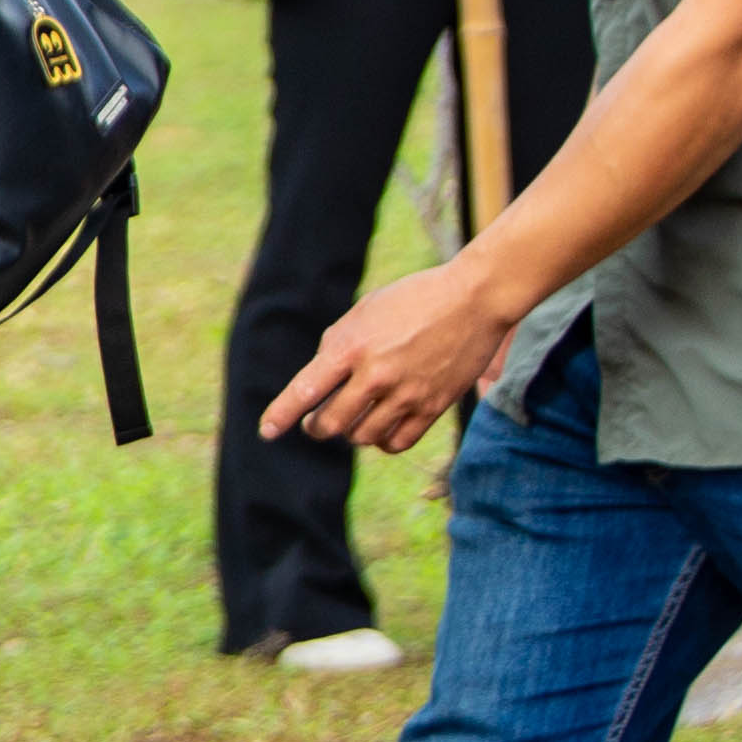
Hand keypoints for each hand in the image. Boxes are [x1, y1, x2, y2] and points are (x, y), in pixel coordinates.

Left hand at [261, 255, 525, 455]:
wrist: (474, 298)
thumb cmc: (415, 298)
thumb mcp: (365, 311)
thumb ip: (338, 345)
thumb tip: (319, 381)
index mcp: (352, 346)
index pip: (305, 390)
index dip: (281, 414)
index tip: (267, 431)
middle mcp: (375, 374)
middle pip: (331, 424)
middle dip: (317, 427)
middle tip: (317, 423)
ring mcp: (406, 394)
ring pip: (362, 437)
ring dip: (351, 432)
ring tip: (354, 418)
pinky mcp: (432, 406)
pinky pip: (396, 443)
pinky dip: (382, 441)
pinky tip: (380, 427)